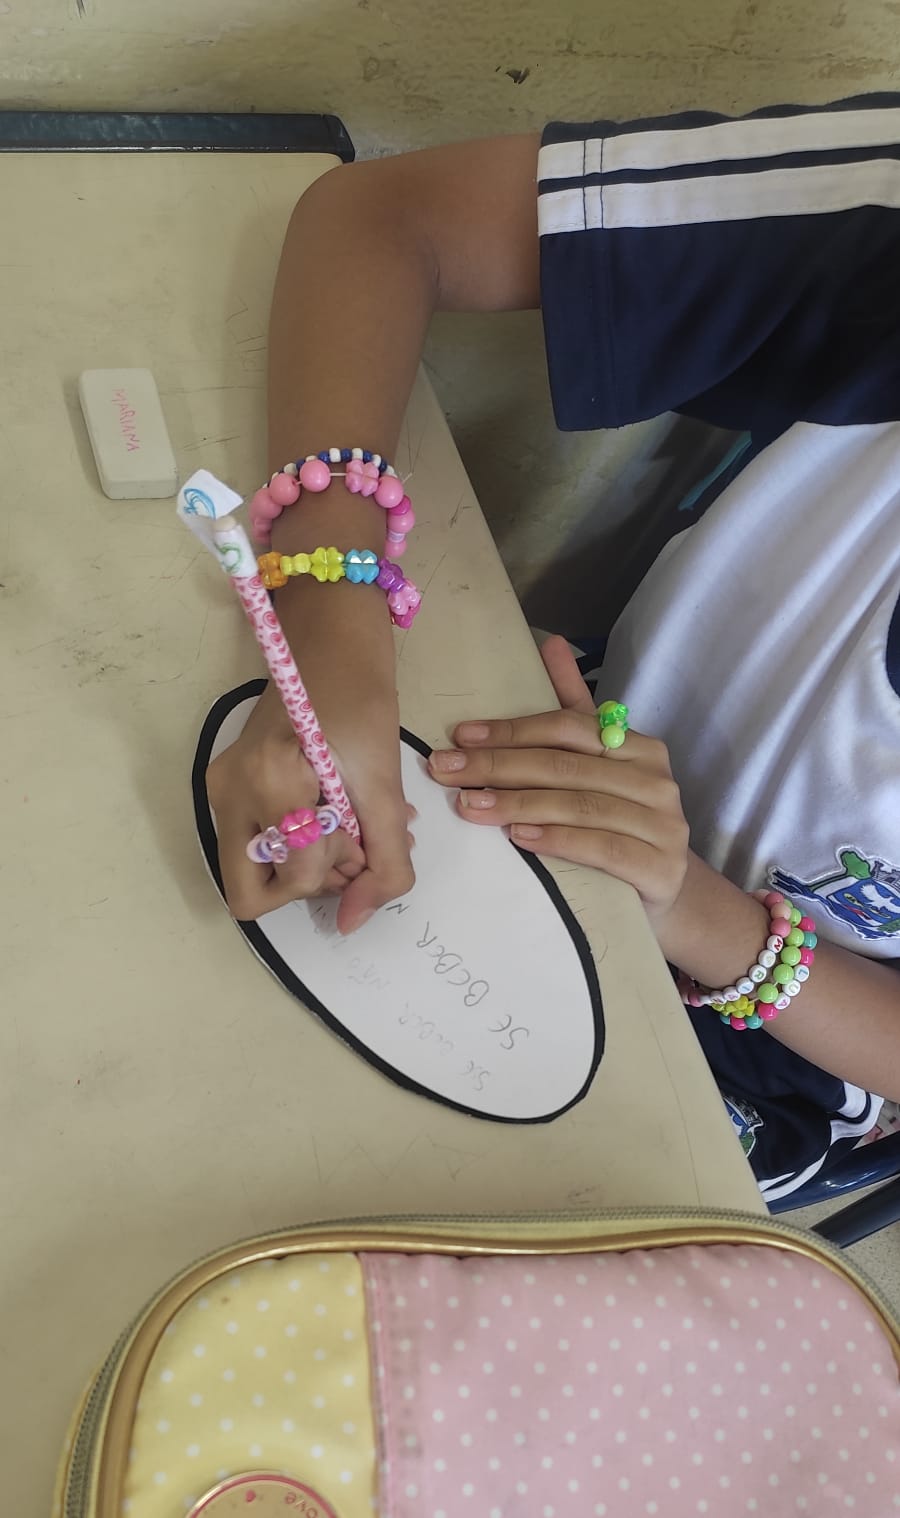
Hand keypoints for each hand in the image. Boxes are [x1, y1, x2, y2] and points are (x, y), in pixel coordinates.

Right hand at [208, 668, 413, 934]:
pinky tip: (332, 812)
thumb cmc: (361, 702)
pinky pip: (257, 841)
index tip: (359, 835)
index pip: (289, 880)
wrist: (332, 646)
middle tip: (354, 839)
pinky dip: (297, 841)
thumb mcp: (386, 788)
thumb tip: (352, 923)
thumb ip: (383, 863)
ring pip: (256, 870)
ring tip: (350, 821)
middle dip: (310, 879)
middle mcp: (228, 791)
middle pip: (253, 892)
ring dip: (309, 860)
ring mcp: (221, 789)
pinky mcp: (226, 785)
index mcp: (266, 783)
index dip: (334, 873)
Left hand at [427, 635, 688, 923]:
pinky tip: (519, 838)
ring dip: (517, 803)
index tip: (460, 736)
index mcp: (640, 747)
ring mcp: (663, 824)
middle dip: (499, 766)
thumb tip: (552, 644)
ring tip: (469, 804)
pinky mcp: (660, 867)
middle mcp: (656, 780)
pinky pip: (602, 847)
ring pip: (579, 806)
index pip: (569, 728)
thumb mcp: (600, 764)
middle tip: (447, 770)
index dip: (512, 730)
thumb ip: (576, 708)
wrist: (669, 891)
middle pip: (566, 766)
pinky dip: (558, 840)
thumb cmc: (623, 823)